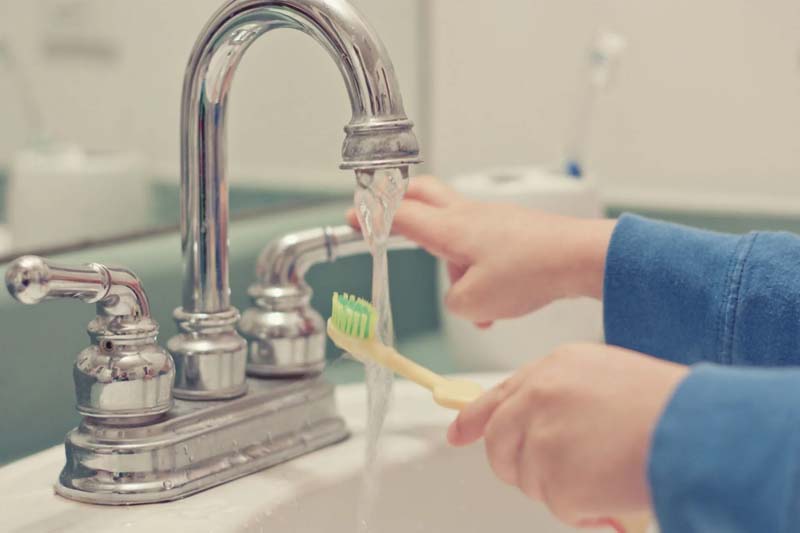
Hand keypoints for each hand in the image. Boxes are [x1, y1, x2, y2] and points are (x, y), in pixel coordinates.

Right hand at [347, 176, 615, 325]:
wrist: (579, 257)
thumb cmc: (531, 271)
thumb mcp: (477, 302)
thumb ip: (456, 302)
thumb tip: (460, 296)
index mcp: (450, 229)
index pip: (400, 215)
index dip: (372, 216)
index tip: (354, 216)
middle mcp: (469, 217)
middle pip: (425, 195)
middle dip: (402, 203)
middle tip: (389, 216)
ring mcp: (494, 219)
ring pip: (457, 233)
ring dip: (455, 267)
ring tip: (477, 309)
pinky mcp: (514, 229)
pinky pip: (484, 247)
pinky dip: (482, 273)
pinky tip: (500, 305)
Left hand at [448, 343, 688, 526]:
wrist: (700, 430)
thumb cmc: (668, 407)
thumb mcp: (606, 379)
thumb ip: (562, 399)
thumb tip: (539, 432)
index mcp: (552, 369)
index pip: (497, 397)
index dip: (474, 420)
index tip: (458, 434)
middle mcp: (537, 397)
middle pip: (500, 444)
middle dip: (517, 467)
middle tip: (555, 478)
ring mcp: (542, 436)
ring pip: (528, 480)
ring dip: (562, 488)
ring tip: (606, 472)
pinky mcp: (555, 477)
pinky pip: (558, 507)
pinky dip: (584, 511)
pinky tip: (613, 490)